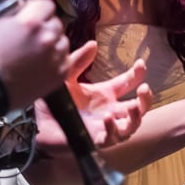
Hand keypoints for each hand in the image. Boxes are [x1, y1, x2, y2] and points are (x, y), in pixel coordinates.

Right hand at [0, 0, 68, 109]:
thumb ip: (15, 12)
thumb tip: (23, 4)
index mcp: (31, 22)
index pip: (47, 5)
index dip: (38, 10)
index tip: (33, 15)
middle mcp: (46, 37)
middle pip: (56, 23)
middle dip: (45, 27)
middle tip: (31, 37)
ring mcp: (55, 56)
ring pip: (62, 41)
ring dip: (52, 44)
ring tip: (35, 53)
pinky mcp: (59, 73)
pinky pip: (65, 59)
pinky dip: (56, 60)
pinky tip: (41, 64)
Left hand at [35, 41, 152, 150]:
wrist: (38, 122)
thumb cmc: (55, 100)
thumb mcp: (66, 76)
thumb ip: (78, 61)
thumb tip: (93, 44)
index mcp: (105, 94)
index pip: (127, 83)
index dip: (137, 73)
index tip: (140, 63)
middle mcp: (109, 111)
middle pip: (138, 108)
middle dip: (145, 99)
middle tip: (144, 88)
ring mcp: (104, 127)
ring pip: (130, 126)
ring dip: (136, 117)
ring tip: (134, 106)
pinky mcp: (95, 140)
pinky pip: (110, 138)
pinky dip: (112, 129)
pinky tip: (108, 118)